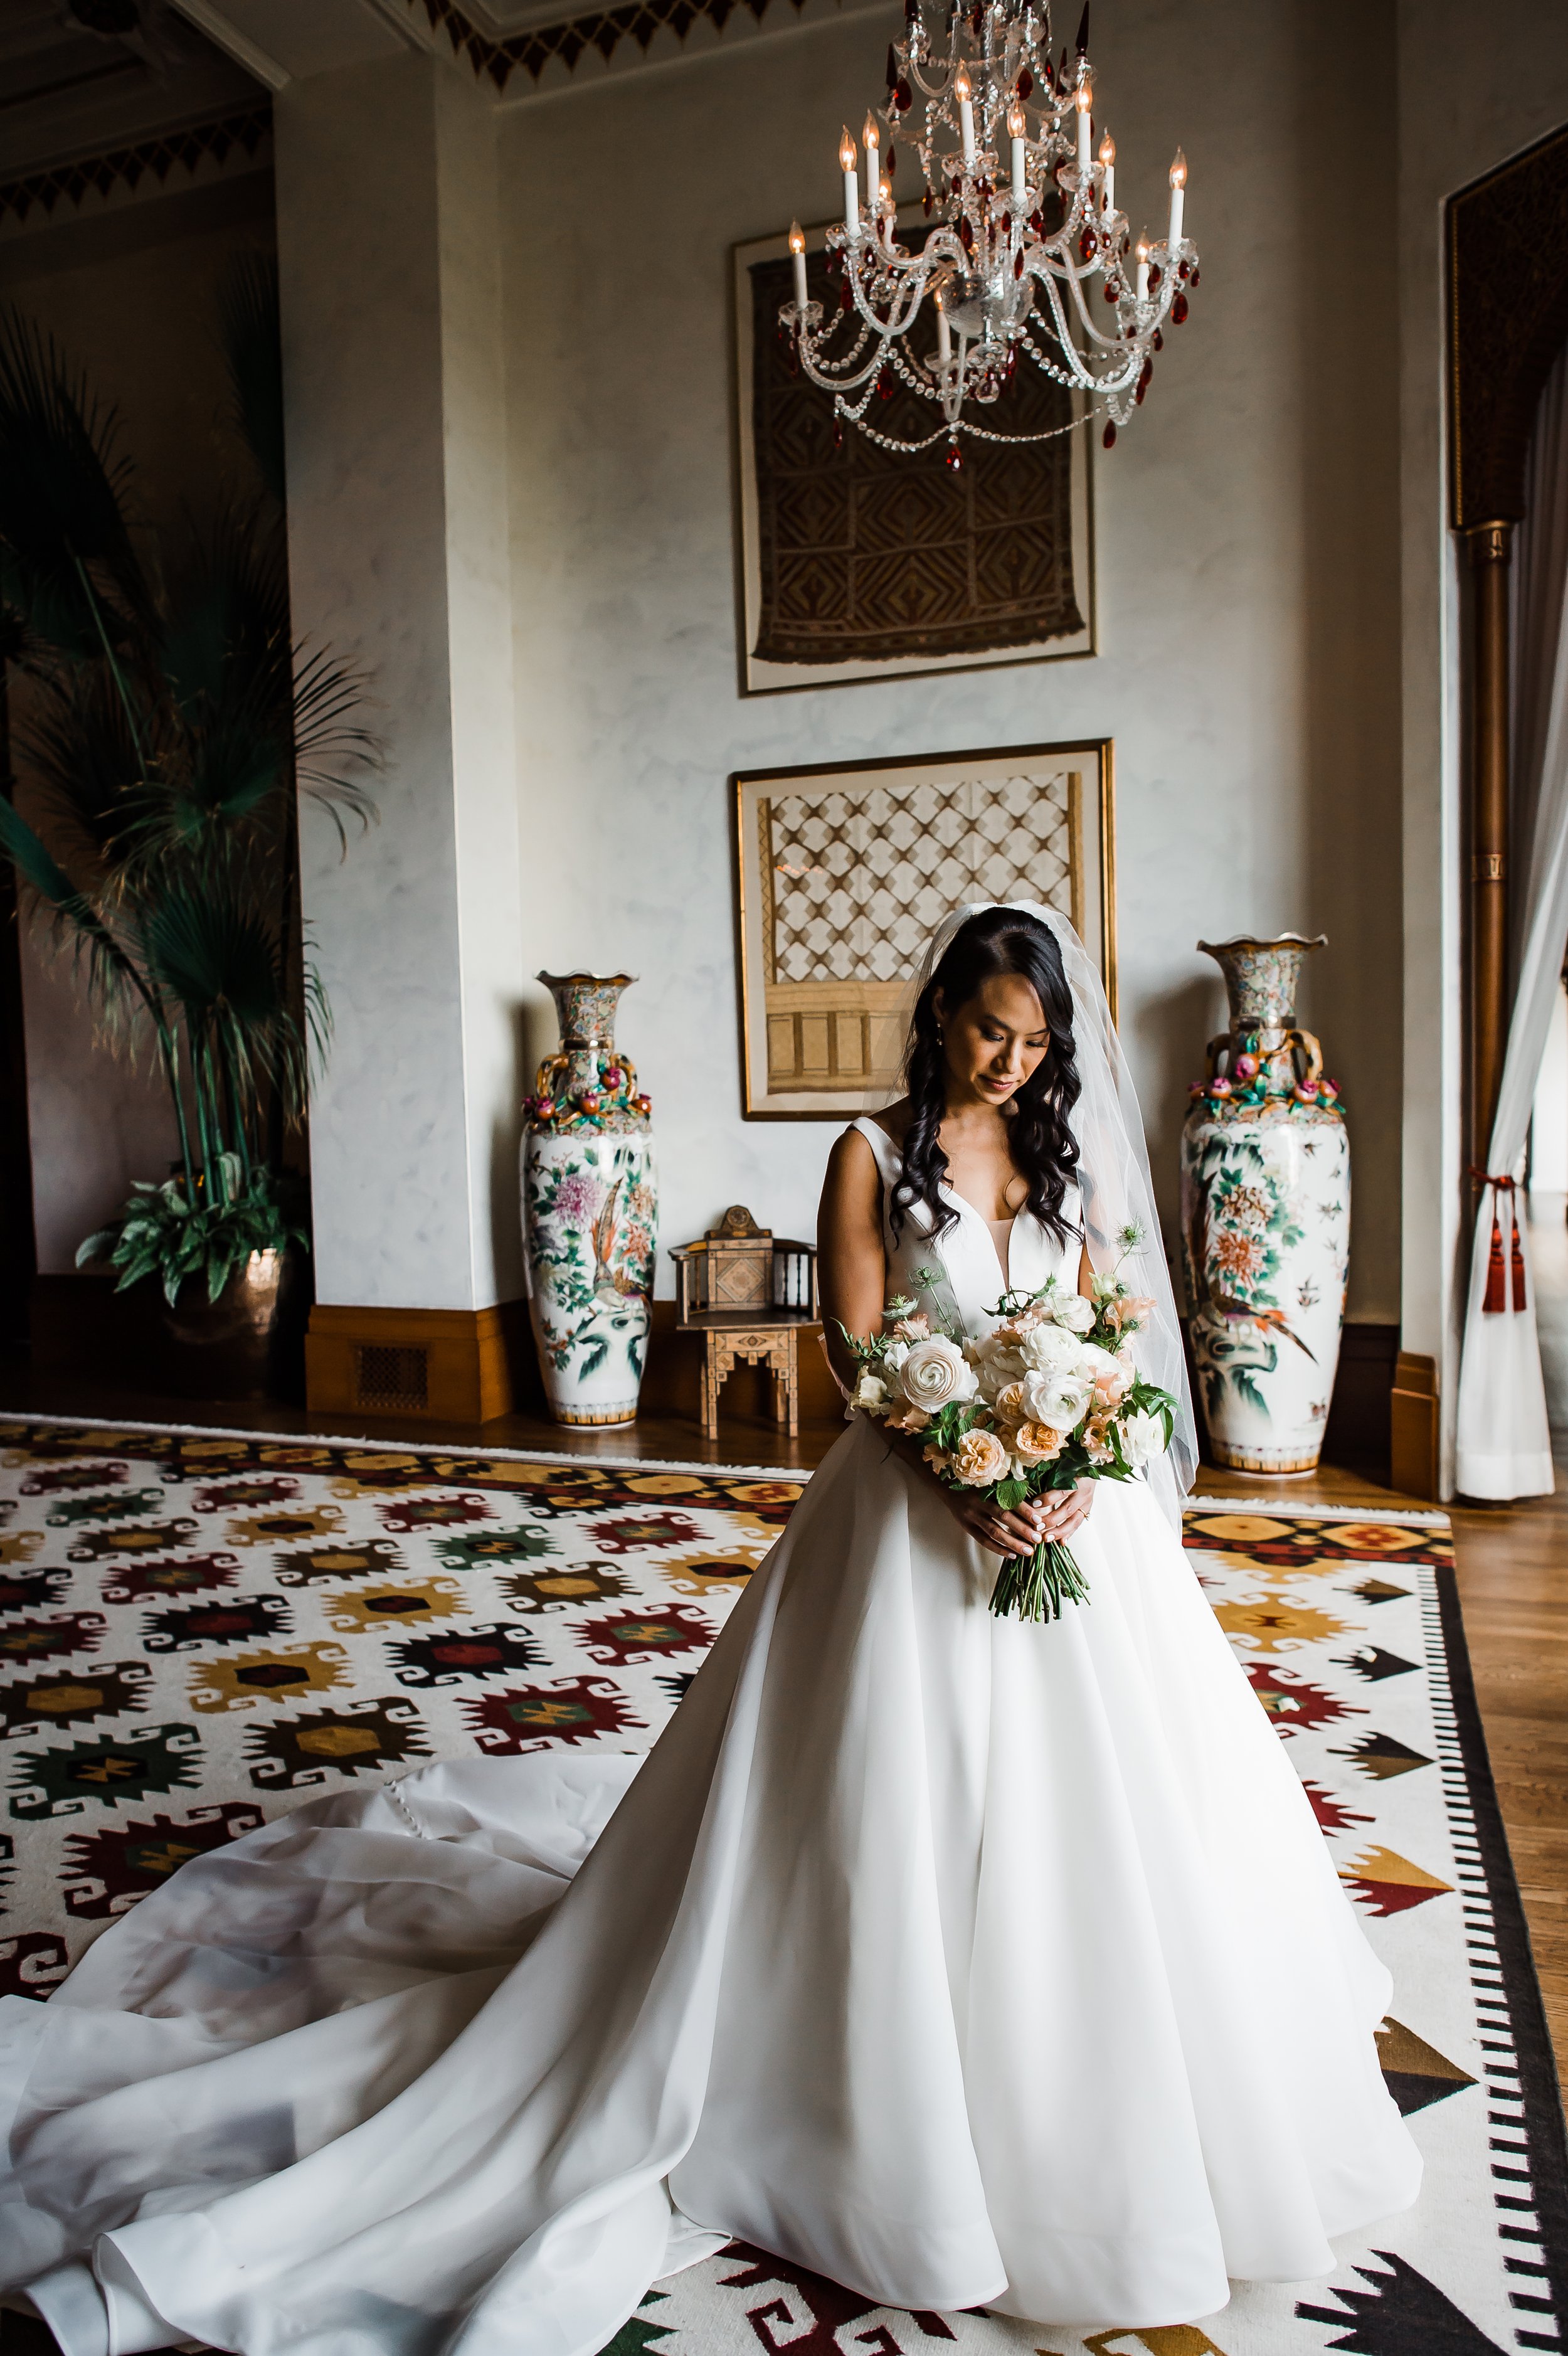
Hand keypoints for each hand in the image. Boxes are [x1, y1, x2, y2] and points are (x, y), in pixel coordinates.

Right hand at [941, 1481, 1093, 1557]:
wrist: (948, 1486)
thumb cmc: (977, 1483)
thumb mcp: (992, 1480)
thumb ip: (1009, 1488)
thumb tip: (1035, 1501)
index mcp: (988, 1488)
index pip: (1010, 1500)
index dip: (1025, 1511)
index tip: (1039, 1521)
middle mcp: (979, 1502)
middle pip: (1003, 1517)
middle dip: (1022, 1529)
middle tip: (1038, 1539)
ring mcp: (971, 1515)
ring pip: (994, 1532)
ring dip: (1013, 1543)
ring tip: (1028, 1551)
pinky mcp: (966, 1526)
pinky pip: (983, 1541)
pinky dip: (998, 1549)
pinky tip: (1012, 1555)